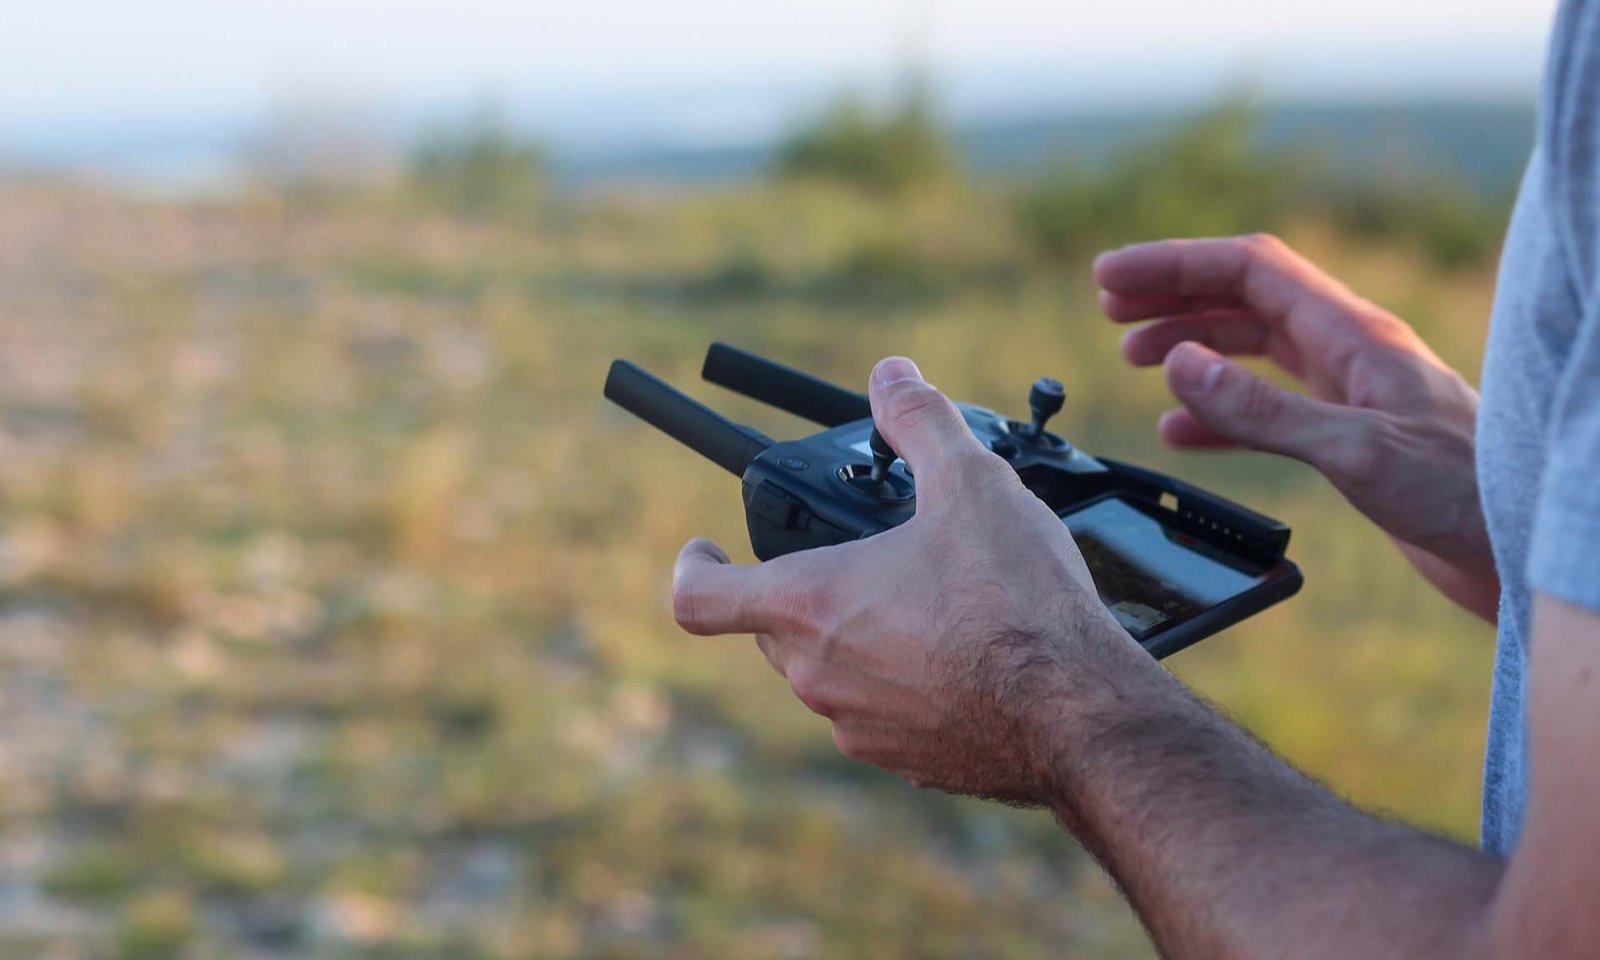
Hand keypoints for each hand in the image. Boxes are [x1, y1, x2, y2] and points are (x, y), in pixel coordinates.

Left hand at [672, 357, 1145, 802]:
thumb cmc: (1015, 601)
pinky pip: (880, 716)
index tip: (706, 551)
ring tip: (921, 605)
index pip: (700, 599)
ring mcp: (858, 726)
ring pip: (829, 675)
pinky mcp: (906, 763)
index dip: (694, 568)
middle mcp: (817, 675)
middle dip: (800, 593)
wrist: (1076, 712)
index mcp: (809, 605)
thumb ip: (920, 421)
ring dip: (856, 639)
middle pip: (772, 632)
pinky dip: (901, 685)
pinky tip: (958, 659)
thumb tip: (893, 375)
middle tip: (856, 561)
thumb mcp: (970, 482)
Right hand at [1095, 234, 1497, 619]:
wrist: (1520, 548)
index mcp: (1354, 335)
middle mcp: (1349, 352)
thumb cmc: (1464, 494)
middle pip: (1245, 299)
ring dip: (1191, 346)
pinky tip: (1181, 434)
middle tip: (1110, 308)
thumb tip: (1180, 364)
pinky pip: (1266, 408)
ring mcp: (1348, 393)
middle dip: (1175, 295)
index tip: (1112, 278)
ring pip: (1253, 349)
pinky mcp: (1348, 438)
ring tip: (1134, 357)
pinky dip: (1216, 413)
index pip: (1251, 270)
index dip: (1177, 264)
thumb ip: (1263, 410)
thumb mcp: (1355, 450)